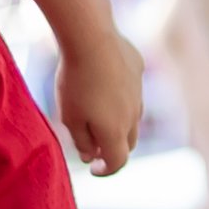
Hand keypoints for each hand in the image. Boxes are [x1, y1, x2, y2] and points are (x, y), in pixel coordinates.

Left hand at [57, 23, 143, 176]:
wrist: (91, 38)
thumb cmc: (75, 81)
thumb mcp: (69, 117)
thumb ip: (82, 141)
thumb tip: (90, 155)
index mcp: (116, 133)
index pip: (118, 163)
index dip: (105, 170)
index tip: (92, 168)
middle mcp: (133, 116)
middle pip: (128, 143)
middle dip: (113, 149)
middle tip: (94, 145)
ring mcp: (139, 92)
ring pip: (132, 117)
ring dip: (118, 123)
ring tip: (97, 115)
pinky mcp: (138, 70)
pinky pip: (131, 90)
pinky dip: (120, 95)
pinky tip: (102, 82)